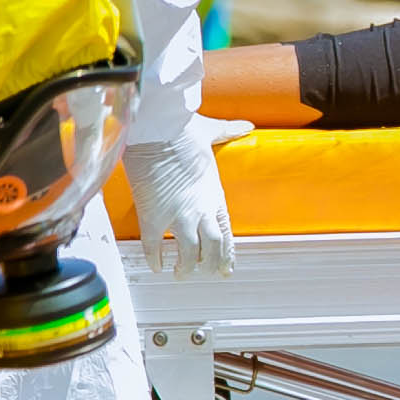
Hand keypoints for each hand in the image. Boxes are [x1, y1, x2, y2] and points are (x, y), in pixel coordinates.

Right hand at [127, 119, 244, 276]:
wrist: (157, 130)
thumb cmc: (183, 129)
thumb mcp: (211, 133)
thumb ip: (228, 131)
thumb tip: (246, 125)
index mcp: (214, 194)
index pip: (226, 232)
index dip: (227, 251)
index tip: (227, 265)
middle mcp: (201, 210)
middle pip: (212, 248)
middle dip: (211, 263)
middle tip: (208, 274)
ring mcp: (177, 215)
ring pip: (189, 253)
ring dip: (186, 266)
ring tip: (181, 273)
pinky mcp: (153, 215)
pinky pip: (154, 246)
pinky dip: (155, 259)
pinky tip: (156, 267)